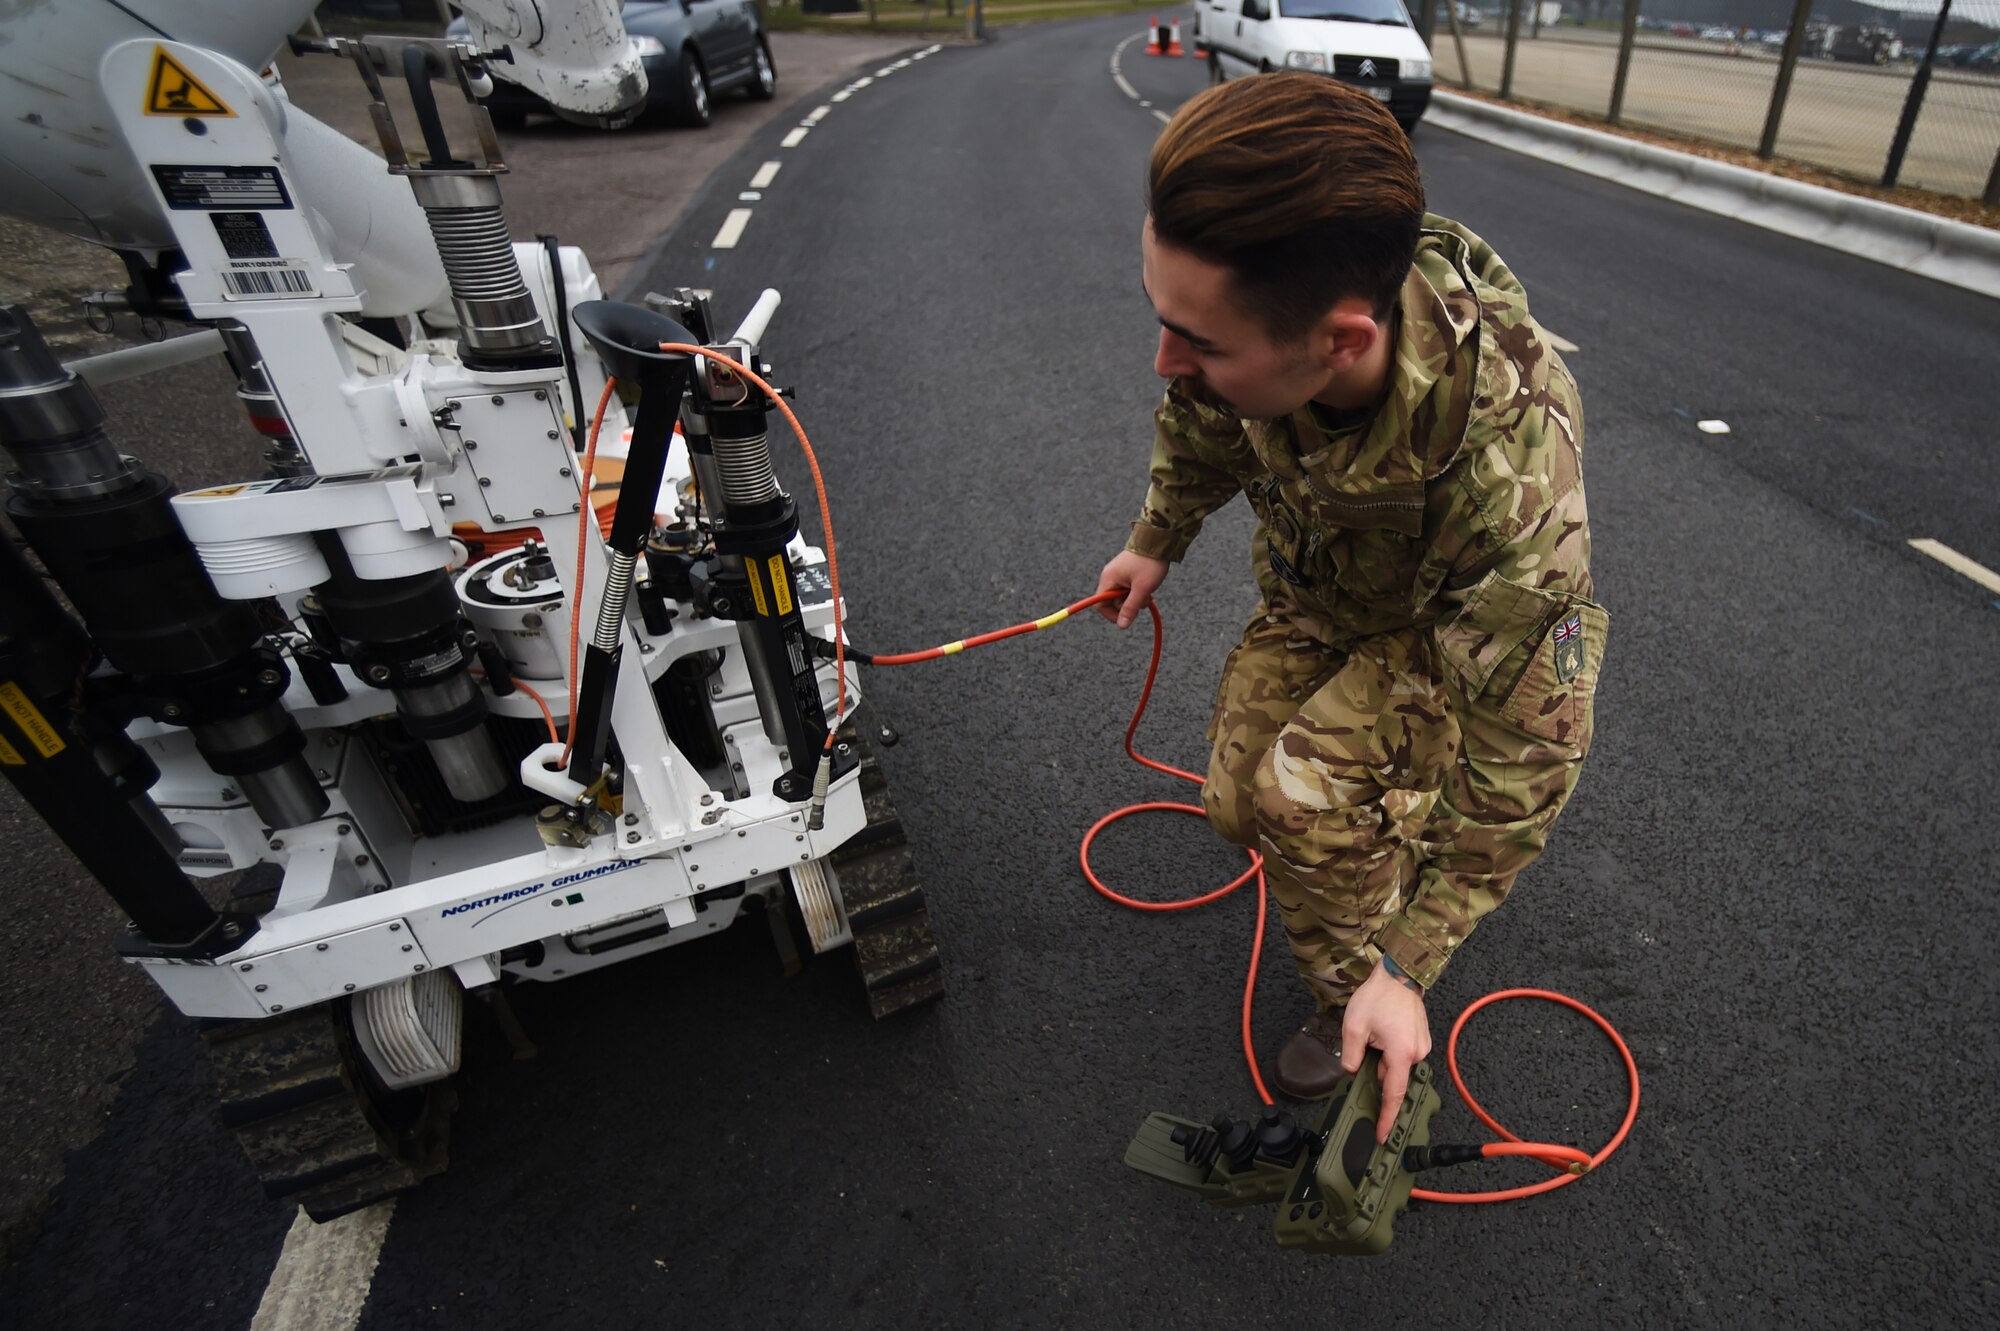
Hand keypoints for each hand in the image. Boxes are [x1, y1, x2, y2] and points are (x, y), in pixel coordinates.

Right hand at [1095, 550, 1168, 628]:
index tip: (1127, 618)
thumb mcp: (1142, 589)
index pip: (1099, 604)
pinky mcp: (1126, 571)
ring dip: (1135, 598)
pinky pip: (1128, 587)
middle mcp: (1109, 576)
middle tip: (1143, 600)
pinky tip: (1147, 587)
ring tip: (1148, 591)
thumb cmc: (1149, 563)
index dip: (1111, 615)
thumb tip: (1122, 626)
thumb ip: (1130, 608)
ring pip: (1122, 595)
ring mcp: (1118, 573)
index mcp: (1109, 579)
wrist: (1158, 540)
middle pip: (1112, 601)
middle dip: (1128, 605)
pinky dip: (1137, 591)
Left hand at [1341, 961, 1432, 1142]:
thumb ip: (1350, 1055)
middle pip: (1392, 1078)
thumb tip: (1351, 1072)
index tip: (1383, 1135)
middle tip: (1366, 1047)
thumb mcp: (1354, 1027)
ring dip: (1383, 1058)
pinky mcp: (1422, 1041)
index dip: (1387, 1117)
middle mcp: (1417, 1054)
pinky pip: (1403, 1056)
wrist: (1399, 975)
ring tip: (1375, 1033)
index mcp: (1401, 1054)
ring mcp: (1422, 1047)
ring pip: (1397, 1066)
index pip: (1393, 1094)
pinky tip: (1383, 1033)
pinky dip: (1391, 1053)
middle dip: (1376, 1070)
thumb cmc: (1378, 998)